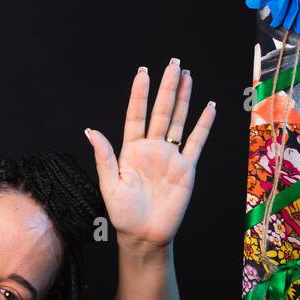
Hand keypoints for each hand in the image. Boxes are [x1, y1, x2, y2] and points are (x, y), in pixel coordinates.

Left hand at [85, 59, 215, 248]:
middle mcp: (151, 149)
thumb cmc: (123, 215)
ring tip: (187, 76)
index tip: (143, 72)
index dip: (139, 94)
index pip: (136, 115)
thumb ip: (104, 157)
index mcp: (131, 150)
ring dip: (183, 99)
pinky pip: (196, 142)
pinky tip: (209, 107)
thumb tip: (91, 131)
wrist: (144, 235)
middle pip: (160, 111)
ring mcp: (170, 156)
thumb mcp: (109, 186)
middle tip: (173, 64)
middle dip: (167, 87)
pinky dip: (203, 125)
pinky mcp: (186, 168)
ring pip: (178, 120)